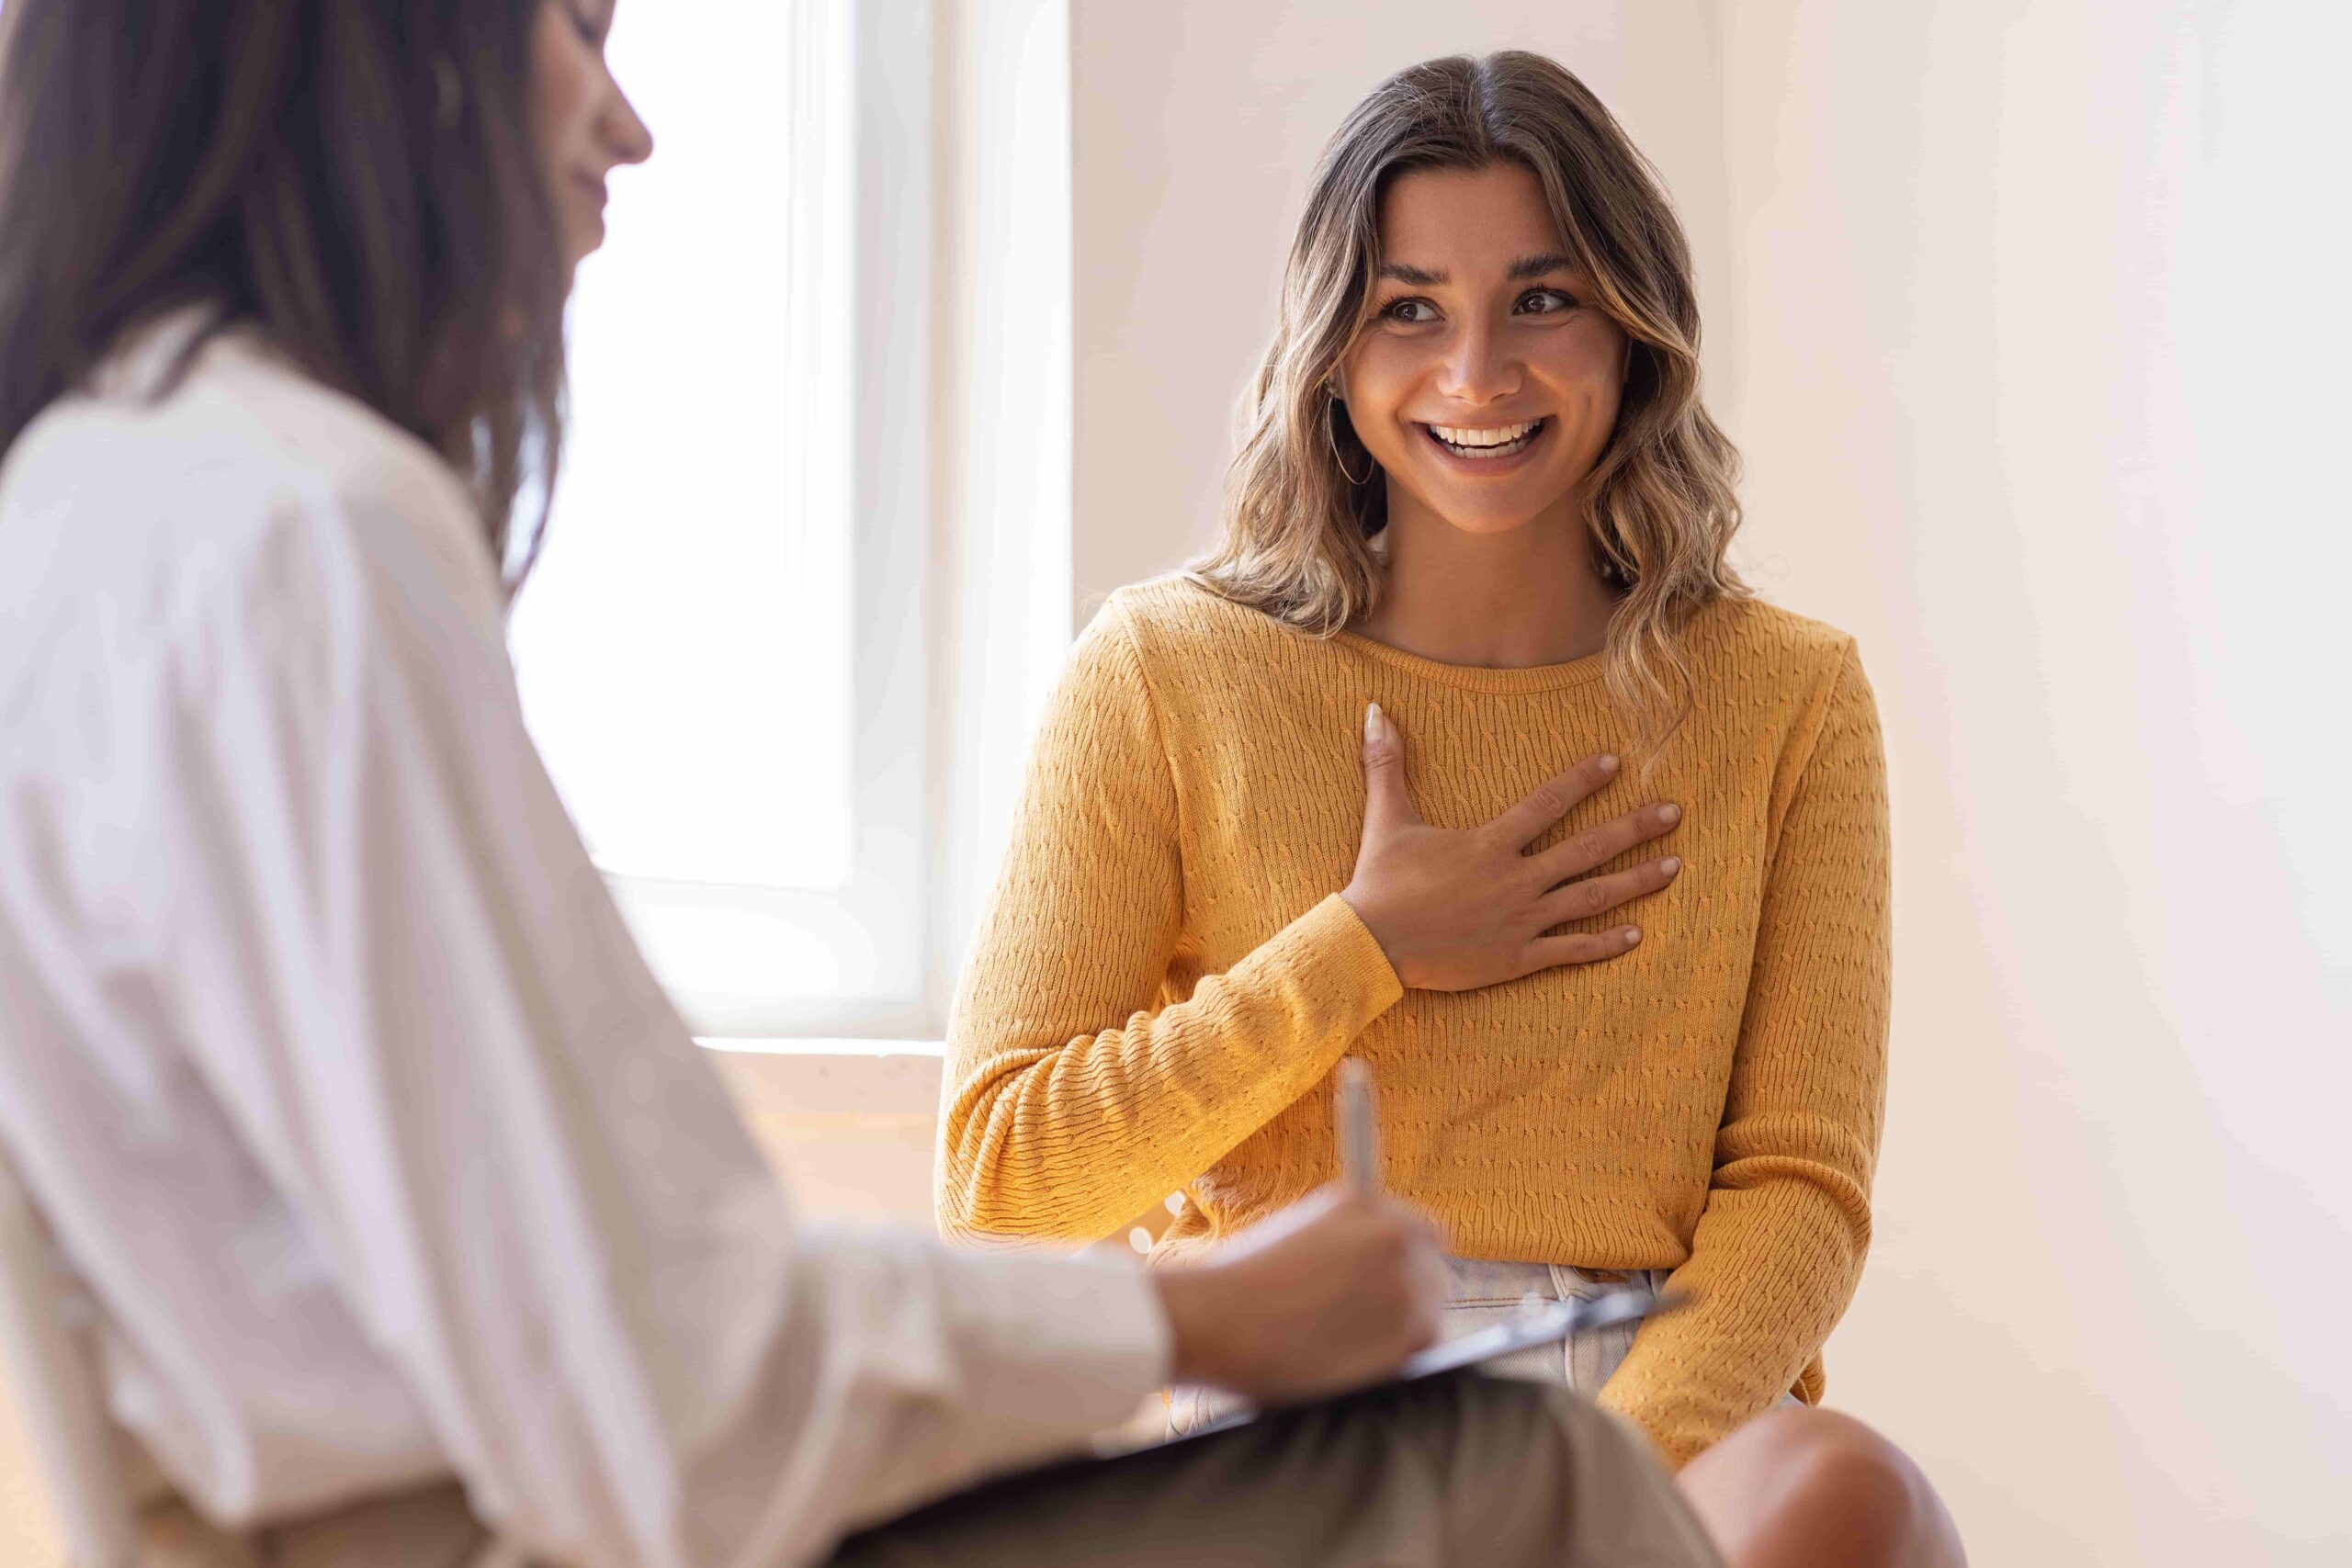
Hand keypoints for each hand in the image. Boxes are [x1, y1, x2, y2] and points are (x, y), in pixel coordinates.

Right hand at [1151, 1187, 1448, 1403]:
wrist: (1216, 1317)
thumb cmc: (1235, 1284)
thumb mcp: (1295, 1235)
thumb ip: (1344, 1244)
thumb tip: (1370, 1275)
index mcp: (1362, 1201)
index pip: (1421, 1232)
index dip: (1408, 1262)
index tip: (1394, 1286)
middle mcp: (1391, 1235)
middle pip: (1432, 1274)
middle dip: (1408, 1300)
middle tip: (1370, 1329)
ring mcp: (1403, 1283)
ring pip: (1428, 1316)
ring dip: (1401, 1334)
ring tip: (1348, 1348)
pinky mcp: (1404, 1335)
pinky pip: (1418, 1352)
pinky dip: (1394, 1363)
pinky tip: (1351, 1364)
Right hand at [1339, 702, 1682, 990]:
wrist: (1372, 946)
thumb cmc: (1379, 884)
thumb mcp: (1385, 819)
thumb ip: (1386, 764)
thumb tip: (1373, 711)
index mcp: (1490, 844)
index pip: (1548, 804)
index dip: (1583, 781)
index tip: (1615, 763)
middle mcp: (1516, 879)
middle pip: (1588, 849)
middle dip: (1635, 827)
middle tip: (1674, 812)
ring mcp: (1522, 920)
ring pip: (1592, 898)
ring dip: (1636, 881)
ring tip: (1674, 866)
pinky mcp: (1517, 957)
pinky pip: (1571, 949)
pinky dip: (1605, 943)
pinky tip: (1637, 934)